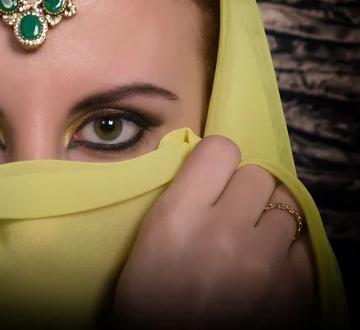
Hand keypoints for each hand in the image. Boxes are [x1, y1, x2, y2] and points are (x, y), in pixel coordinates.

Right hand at [113, 136, 314, 329]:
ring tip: (250, 246)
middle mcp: (225, 230)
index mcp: (178, 216)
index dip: (217, 161)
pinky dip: (286, 253)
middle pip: (257, 175)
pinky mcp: (294, 288)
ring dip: (268, 220)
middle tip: (230, 215)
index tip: (213, 176)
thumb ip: (183, 198)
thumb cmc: (149, 302)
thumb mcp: (149, 241)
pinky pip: (302, 245)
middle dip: (244, 191)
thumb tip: (213, 171)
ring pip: (286, 207)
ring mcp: (265, 261)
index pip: (220, 149)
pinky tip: (265, 270)